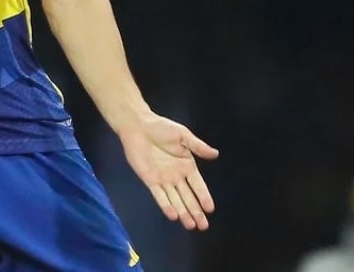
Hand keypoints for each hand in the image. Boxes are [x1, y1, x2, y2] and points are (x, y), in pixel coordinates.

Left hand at [118, 114, 218, 230]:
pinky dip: (166, 205)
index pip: (198, 185)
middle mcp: (177, 176)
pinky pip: (159, 196)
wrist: (138, 126)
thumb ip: (198, 146)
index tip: (210, 209)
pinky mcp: (150, 180)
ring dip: (183, 213)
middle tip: (203, 226)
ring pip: (175, 200)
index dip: (204, 197)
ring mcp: (163, 180)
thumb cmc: (161, 128)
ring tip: (190, 225)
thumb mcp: (183, 135)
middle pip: (188, 197)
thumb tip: (216, 154)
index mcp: (187, 165)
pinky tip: (173, 215)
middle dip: (196, 211)